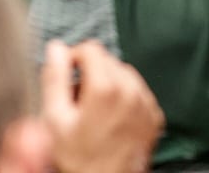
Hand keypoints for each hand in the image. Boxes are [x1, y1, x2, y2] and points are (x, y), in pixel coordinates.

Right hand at [41, 40, 164, 172]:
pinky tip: (113, 118)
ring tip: (94, 110)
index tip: (67, 73)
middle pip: (108, 60)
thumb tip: (56, 49)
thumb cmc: (79, 159)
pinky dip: (126, 97)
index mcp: (105, 87)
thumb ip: (54, 79)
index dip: (74, 58)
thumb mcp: (55, 120)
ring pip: (125, 74)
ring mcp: (146, 103)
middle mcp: (131, 90)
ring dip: (109, 82)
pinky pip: (139, 92)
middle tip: (77, 99)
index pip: (91, 49)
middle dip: (90, 72)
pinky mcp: (154, 115)